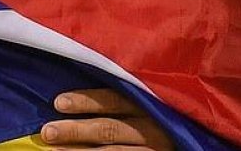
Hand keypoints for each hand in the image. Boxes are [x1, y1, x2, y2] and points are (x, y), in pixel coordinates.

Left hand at [40, 88, 173, 149]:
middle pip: (110, 129)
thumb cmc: (164, 120)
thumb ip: (127, 98)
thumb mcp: (152, 104)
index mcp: (151, 105)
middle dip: (76, 130)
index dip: (87, 101)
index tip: (58, 102)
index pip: (116, 100)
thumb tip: (75, 96)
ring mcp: (153, 150)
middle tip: (47, 132)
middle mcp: (154, 129)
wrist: (193, 141)